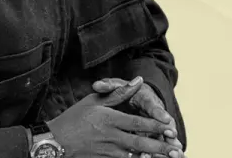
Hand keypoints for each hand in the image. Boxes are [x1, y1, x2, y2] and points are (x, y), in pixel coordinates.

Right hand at [47, 76, 184, 157]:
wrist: (54, 142)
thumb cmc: (74, 118)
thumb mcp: (94, 101)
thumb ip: (119, 92)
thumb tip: (138, 80)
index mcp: (109, 119)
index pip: (137, 123)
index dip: (155, 126)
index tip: (170, 127)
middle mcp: (110, 137)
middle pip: (140, 143)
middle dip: (160, 147)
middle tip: (177, 149)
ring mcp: (107, 152)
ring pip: (135, 156)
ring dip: (152, 157)